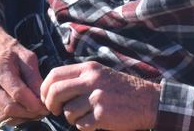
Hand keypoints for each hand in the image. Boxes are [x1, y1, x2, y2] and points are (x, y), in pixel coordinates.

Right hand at [0, 22, 48, 120]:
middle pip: (10, 107)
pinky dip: (11, 117)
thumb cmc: (7, 48)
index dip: (34, 104)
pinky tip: (22, 111)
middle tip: (42, 111)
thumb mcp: (25, 56)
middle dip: (29, 113)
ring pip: (3, 115)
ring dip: (21, 117)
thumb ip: (34, 77)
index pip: (18, 94)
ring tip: (34, 112)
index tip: (46, 107)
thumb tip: (42, 98)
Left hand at [40, 61, 158, 130]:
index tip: (46, 98)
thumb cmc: (121, 89)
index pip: (55, 74)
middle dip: (51, 105)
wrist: (148, 101)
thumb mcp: (100, 74)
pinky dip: (84, 127)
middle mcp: (92, 80)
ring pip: (68, 111)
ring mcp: (97, 97)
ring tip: (84, 117)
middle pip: (56, 92)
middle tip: (54, 111)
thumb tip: (53, 89)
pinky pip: (81, 125)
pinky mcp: (103, 115)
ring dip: (71, 118)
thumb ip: (79, 78)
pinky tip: (94, 123)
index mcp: (89, 69)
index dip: (45, 88)